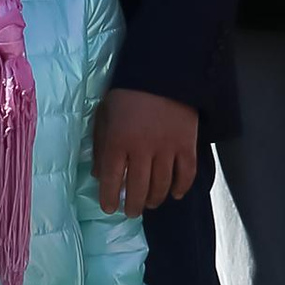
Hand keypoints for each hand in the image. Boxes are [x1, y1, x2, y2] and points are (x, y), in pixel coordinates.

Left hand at [96, 89, 197, 212]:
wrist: (163, 72)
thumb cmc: (128, 94)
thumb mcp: (104, 115)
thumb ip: (99, 144)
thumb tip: (98, 174)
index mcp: (117, 141)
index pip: (110, 179)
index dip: (108, 198)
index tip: (109, 208)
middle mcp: (142, 149)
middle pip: (137, 188)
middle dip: (132, 205)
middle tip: (131, 212)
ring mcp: (167, 148)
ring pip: (161, 185)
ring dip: (154, 199)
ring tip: (149, 204)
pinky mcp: (187, 144)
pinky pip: (186, 174)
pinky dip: (181, 188)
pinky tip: (175, 194)